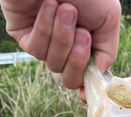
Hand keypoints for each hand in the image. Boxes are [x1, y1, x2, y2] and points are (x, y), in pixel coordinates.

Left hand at [0, 0, 120, 93]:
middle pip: (69, 79)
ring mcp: (43, 42)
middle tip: (82, 34)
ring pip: (54, 64)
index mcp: (86, 44)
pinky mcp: (22, 34)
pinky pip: (36, 48)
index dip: (87, 89)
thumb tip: (98, 76)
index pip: (85, 77)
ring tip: (65, 7)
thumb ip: (107, 51)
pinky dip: (45, 27)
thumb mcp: (108, 18)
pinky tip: (48, 5)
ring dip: (61, 36)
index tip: (87, 94)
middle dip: (77, 60)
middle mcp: (64, 47)